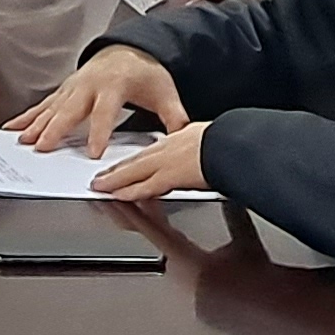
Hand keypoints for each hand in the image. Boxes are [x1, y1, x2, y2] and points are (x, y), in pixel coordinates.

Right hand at [8, 41, 186, 155]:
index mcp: (115, 85)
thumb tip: (184, 138)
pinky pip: (43, 104)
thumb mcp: (165, 94)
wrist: (130, 50)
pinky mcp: (65, 90)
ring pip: (52, 107)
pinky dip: (28, 116)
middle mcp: (90, 84)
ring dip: (36, 124)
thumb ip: (174, 118)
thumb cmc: (146, 74)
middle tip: (43, 146)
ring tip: (23, 140)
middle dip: (55, 129)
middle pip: (70, 109)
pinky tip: (14, 128)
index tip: (93, 152)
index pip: (105, 112)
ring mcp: (74, 86)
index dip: (99, 132)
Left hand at [91, 120, 216, 202]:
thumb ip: (200, 151)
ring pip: (135, 172)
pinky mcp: (171, 176)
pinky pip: (145, 185)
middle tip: (100, 177)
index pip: (150, 153)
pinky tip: (118, 194)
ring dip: (115, 179)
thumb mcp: (210, 140)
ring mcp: (168, 162)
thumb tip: (203, 159)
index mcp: (179, 140)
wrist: (234, 143)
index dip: (134, 162)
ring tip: (101, 185)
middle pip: (137, 161)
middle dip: (117, 170)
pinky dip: (130, 190)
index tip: (122, 167)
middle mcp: (169, 149)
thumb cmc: (228, 142)